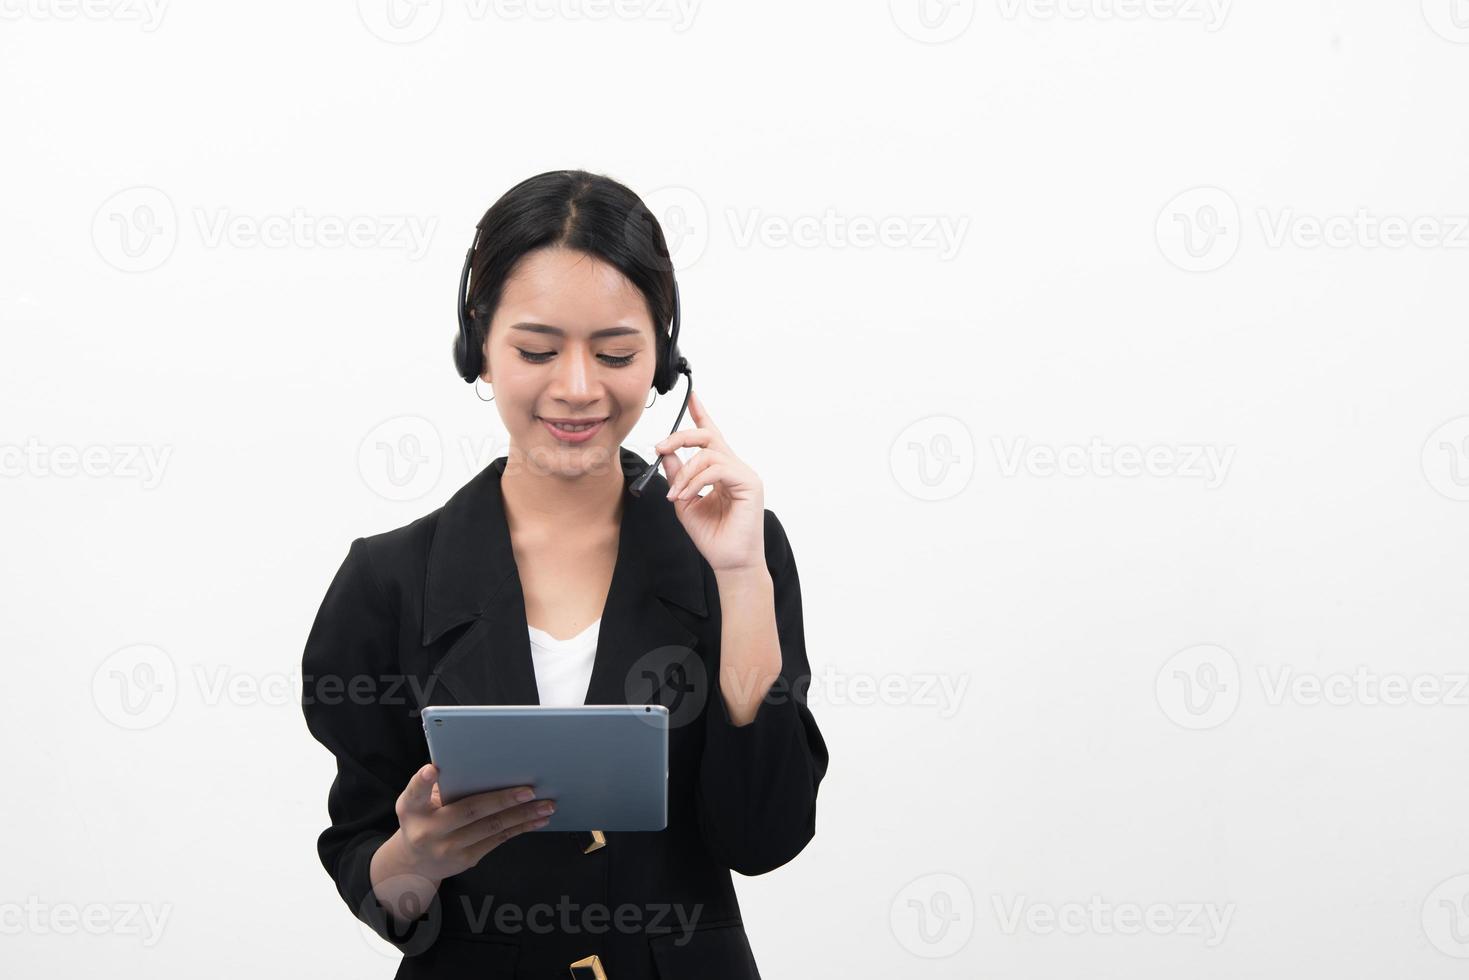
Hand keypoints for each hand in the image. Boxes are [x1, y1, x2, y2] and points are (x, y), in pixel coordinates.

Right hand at [392, 763, 554, 881]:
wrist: (415, 863)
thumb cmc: (421, 819)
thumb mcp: (415, 802)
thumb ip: (433, 786)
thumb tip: (472, 763)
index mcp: (412, 808)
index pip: (414, 792)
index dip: (422, 780)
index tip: (432, 769)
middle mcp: (428, 830)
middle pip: (469, 811)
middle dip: (502, 800)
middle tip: (529, 791)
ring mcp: (449, 848)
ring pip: (491, 828)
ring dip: (522, 815)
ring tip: (545, 805)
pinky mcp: (466, 859)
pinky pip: (498, 840)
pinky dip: (520, 828)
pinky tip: (537, 820)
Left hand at [654, 389, 765, 574]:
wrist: (729, 563)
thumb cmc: (712, 537)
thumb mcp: (685, 502)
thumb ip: (677, 476)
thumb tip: (666, 453)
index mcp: (721, 471)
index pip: (711, 436)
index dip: (701, 415)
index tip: (691, 397)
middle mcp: (734, 468)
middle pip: (708, 436)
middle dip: (680, 437)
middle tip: (659, 448)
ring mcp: (744, 474)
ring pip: (709, 453)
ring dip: (684, 472)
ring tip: (675, 495)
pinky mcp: (749, 484)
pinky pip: (717, 469)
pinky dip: (695, 481)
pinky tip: (685, 496)